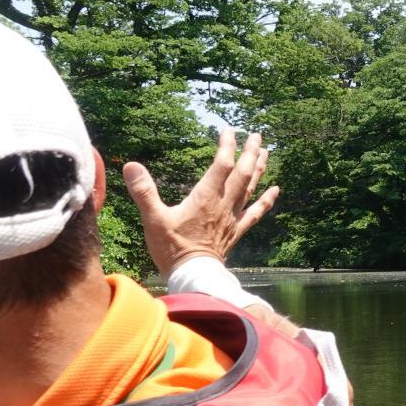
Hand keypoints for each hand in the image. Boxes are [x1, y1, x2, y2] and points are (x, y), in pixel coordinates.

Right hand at [122, 128, 280, 276]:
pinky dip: (266, 200)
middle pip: (243, 173)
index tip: (228, 130)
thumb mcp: (153, 218)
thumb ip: (143, 191)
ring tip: (266, 152)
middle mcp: (224, 204)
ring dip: (259, 169)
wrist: (192, 275)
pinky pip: (255, 212)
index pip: (222, 164)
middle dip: (250, 152)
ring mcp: (232, 217)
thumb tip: (130, 165)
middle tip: (256, 135)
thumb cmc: (172, 247)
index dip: (227, 146)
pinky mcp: (236, 230)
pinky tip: (275, 190)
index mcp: (206, 197)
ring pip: (251, 188)